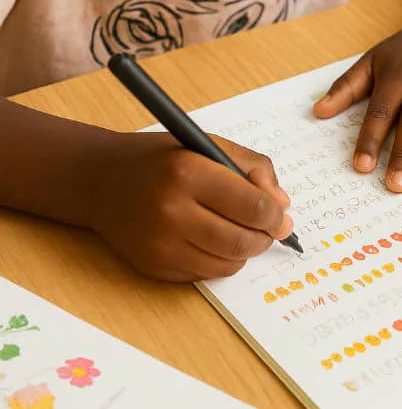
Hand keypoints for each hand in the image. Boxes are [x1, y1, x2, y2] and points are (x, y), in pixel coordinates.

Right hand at [88, 132, 293, 281]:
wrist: (101, 180)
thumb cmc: (161, 158)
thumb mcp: (208, 145)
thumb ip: (252, 167)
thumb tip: (282, 204)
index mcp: (189, 173)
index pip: (251, 206)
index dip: (275, 215)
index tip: (282, 216)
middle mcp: (172, 211)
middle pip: (242, 240)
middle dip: (265, 237)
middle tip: (270, 229)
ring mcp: (161, 244)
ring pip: (226, 263)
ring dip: (245, 252)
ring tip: (244, 234)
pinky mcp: (153, 267)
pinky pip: (204, 274)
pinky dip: (220, 262)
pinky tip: (216, 242)